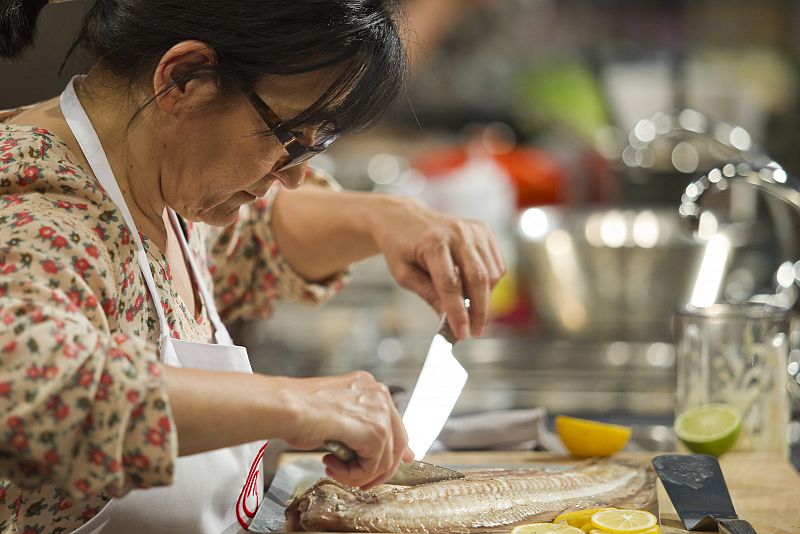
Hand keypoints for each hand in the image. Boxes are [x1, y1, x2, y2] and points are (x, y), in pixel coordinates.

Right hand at [282, 371, 412, 488]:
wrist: (285, 408)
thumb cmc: (297, 410)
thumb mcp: (335, 415)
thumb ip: (358, 428)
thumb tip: (376, 452)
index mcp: (369, 387)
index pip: (394, 422)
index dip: (394, 449)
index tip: (393, 464)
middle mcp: (379, 394)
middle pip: (397, 442)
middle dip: (380, 469)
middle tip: (360, 481)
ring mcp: (379, 411)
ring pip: (385, 459)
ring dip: (358, 473)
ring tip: (334, 469)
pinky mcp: (374, 430)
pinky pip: (372, 466)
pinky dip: (352, 474)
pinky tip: (331, 464)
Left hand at [371, 196, 505, 338]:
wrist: (405, 217)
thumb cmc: (401, 246)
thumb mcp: (403, 273)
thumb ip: (427, 294)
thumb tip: (448, 318)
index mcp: (433, 243)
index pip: (450, 284)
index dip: (457, 312)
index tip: (462, 333)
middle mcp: (457, 233)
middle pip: (477, 278)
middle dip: (479, 311)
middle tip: (475, 331)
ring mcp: (474, 230)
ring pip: (492, 274)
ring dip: (485, 298)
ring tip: (471, 310)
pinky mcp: (484, 231)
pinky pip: (497, 264)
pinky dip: (490, 283)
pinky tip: (475, 290)